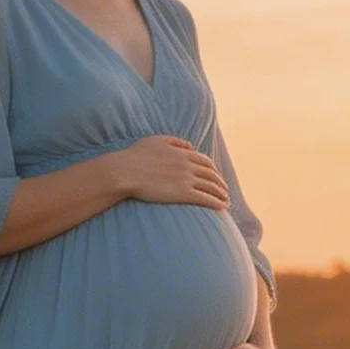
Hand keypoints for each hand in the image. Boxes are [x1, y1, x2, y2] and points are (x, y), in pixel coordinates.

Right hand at [114, 136, 230, 209]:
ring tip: (226, 201)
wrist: (124, 171)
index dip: (213, 170)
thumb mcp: (155, 140)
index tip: (216, 176)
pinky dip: (216, 203)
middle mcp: (187, 165)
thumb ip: (174, 141)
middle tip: (224, 190)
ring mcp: (186, 179)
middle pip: (211, 174)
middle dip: (220, 183)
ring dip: (221, 194)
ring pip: (211, 187)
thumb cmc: (134, 156)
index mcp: (182, 153)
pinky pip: (205, 198)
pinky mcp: (183, 193)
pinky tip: (221, 208)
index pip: (205, 161)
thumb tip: (189, 145)